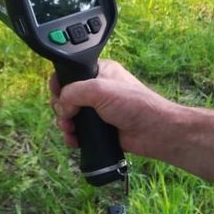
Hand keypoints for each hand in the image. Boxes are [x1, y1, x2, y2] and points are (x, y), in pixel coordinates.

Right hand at [48, 59, 175, 157]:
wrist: (154, 132)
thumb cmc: (134, 104)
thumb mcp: (100, 89)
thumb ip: (73, 92)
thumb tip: (61, 105)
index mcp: (99, 72)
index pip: (70, 74)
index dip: (60, 84)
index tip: (59, 95)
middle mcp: (96, 90)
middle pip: (65, 97)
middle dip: (61, 108)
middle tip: (68, 115)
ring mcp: (97, 110)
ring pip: (69, 115)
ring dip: (65, 123)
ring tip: (70, 130)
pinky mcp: (98, 128)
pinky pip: (77, 132)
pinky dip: (72, 137)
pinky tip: (74, 140)